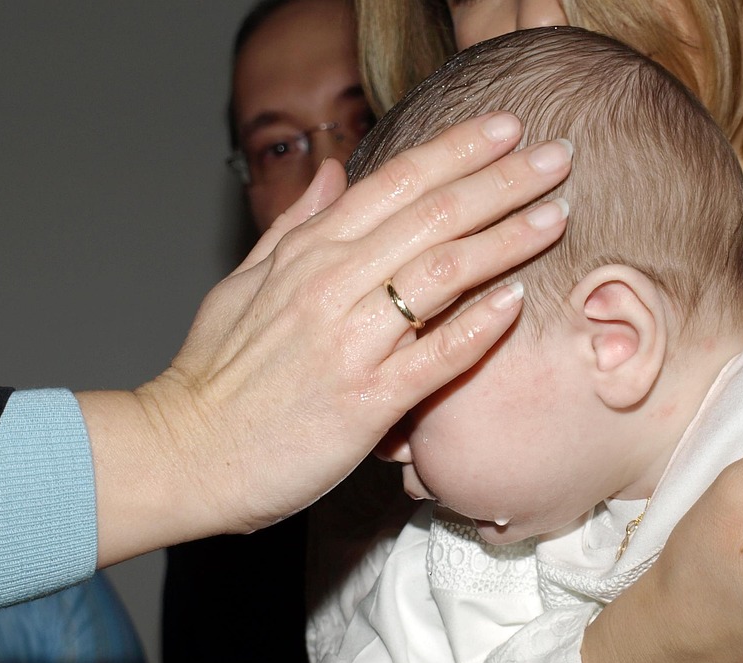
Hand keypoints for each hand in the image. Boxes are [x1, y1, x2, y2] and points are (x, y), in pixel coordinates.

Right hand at [81, 114, 571, 565]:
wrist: (186, 454)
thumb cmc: (216, 377)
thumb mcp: (243, 284)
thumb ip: (293, 227)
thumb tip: (328, 173)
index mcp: (305, 252)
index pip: (395, 183)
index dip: (456, 150)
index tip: (506, 129)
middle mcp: (330, 285)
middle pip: (432, 215)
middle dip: (501, 181)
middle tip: (556, 158)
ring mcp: (350, 342)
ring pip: (441, 273)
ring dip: (505, 240)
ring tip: (555, 216)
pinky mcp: (366, 401)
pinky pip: (434, 355)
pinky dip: (478, 325)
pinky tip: (518, 302)